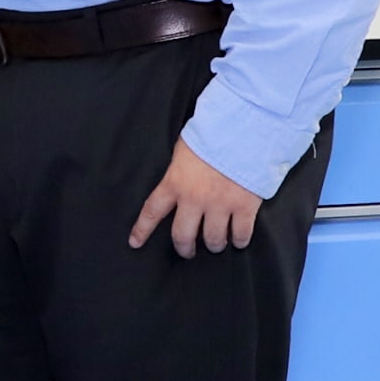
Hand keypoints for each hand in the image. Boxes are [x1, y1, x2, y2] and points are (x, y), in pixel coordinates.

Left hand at [129, 136, 262, 256]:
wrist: (244, 129)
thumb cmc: (212, 135)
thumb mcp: (183, 151)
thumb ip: (178, 172)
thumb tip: (179, 183)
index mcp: (174, 183)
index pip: (152, 211)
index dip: (142, 230)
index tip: (135, 243)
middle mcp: (194, 198)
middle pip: (182, 235)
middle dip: (185, 248)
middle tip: (188, 252)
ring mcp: (220, 204)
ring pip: (213, 239)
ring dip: (214, 245)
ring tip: (216, 245)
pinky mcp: (244, 206)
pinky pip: (241, 234)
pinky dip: (239, 241)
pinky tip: (238, 241)